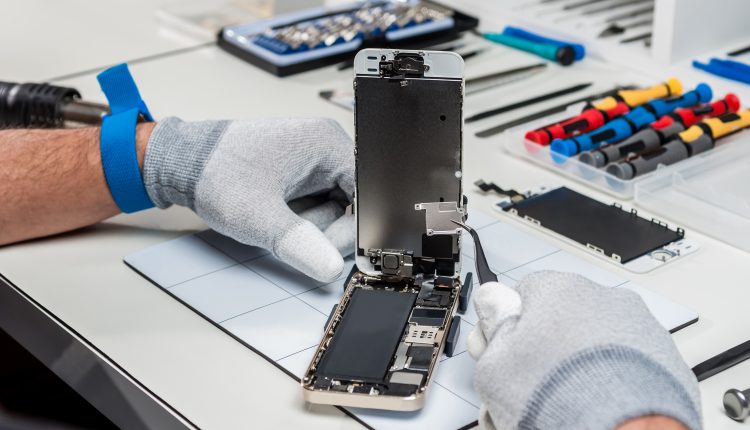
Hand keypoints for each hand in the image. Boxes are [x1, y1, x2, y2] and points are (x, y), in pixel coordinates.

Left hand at [143, 117, 353, 282]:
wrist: (183, 162)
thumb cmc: (216, 173)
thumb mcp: (258, 216)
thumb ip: (298, 244)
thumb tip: (331, 268)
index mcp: (326, 142)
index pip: (365, 195)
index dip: (351, 228)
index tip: (327, 250)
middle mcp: (327, 145)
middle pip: (353, 204)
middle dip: (325, 228)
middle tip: (290, 233)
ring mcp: (315, 158)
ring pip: (336, 209)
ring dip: (311, 225)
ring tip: (276, 216)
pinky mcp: (303, 171)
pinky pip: (319, 205)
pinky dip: (301, 219)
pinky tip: (278, 214)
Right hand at [467, 271, 700, 429]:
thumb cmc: (559, 401)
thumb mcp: (495, 364)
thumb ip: (493, 325)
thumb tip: (494, 302)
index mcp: (558, 289)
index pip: (520, 297)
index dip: (506, 332)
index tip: (502, 358)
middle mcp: (602, 300)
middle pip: (556, 324)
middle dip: (540, 357)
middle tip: (525, 393)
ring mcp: (638, 330)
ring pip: (589, 349)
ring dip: (571, 374)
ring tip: (558, 412)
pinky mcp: (664, 363)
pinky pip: (623, 369)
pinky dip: (608, 388)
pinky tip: (591, 414)